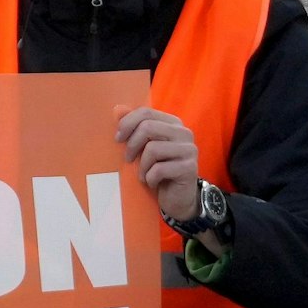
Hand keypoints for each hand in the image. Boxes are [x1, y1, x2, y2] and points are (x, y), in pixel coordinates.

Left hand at [115, 105, 199, 222]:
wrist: (176, 196)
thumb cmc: (157, 169)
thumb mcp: (144, 148)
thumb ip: (136, 130)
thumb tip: (117, 111)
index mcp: (173, 124)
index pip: (146, 112)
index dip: (127, 124)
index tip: (118, 138)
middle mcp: (184, 133)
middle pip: (148, 127)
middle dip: (132, 145)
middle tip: (128, 159)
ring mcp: (189, 150)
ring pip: (152, 149)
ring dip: (141, 166)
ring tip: (143, 174)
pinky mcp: (189, 168)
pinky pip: (159, 169)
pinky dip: (149, 178)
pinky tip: (152, 182)